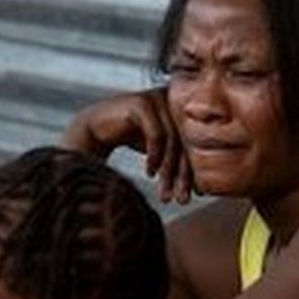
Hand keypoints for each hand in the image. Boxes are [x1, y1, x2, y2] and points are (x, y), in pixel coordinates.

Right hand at [62, 88, 192, 202]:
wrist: (94, 127)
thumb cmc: (129, 136)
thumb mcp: (159, 150)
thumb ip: (178, 158)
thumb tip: (204, 186)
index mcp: (183, 108)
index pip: (193, 145)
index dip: (192, 173)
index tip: (193, 196)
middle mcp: (174, 99)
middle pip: (184, 143)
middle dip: (182, 176)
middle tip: (181, 200)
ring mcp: (157, 98)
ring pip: (171, 141)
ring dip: (168, 171)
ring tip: (164, 192)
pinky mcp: (142, 103)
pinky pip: (155, 134)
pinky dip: (154, 156)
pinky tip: (149, 173)